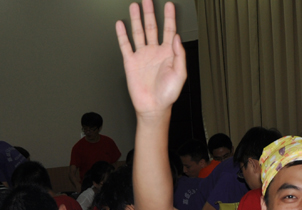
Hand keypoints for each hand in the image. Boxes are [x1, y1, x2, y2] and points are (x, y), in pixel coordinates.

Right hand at [116, 0, 186, 117]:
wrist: (153, 107)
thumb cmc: (168, 94)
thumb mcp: (180, 74)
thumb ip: (180, 55)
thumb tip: (177, 37)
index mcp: (168, 54)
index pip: (169, 31)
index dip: (169, 18)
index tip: (169, 5)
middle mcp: (155, 52)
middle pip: (152, 27)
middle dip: (151, 13)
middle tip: (148, 0)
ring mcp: (142, 56)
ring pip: (138, 32)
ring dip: (136, 19)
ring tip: (135, 6)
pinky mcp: (131, 62)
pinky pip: (126, 45)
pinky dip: (122, 34)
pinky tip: (121, 24)